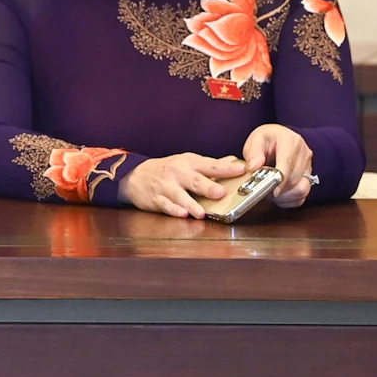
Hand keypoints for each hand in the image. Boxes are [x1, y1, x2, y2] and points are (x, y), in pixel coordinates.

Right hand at [118, 153, 246, 217]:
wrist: (135, 174)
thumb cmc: (167, 169)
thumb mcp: (187, 162)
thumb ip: (211, 165)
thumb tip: (235, 163)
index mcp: (189, 163)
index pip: (211, 165)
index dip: (227, 168)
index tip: (242, 170)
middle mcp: (177, 173)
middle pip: (195, 180)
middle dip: (207, 187)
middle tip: (220, 193)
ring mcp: (166, 186)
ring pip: (179, 195)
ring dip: (190, 204)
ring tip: (201, 213)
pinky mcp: (156, 198)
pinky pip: (165, 205)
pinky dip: (173, 209)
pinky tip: (181, 214)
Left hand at [243, 124, 314, 207]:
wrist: (277, 139)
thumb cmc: (266, 139)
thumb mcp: (255, 141)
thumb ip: (253, 154)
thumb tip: (254, 167)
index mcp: (290, 140)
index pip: (287, 163)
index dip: (279, 179)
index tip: (271, 191)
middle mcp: (304, 153)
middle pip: (294, 179)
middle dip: (277, 188)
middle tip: (262, 190)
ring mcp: (309, 166)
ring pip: (301, 189)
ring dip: (284, 196)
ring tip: (270, 193)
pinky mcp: (310, 177)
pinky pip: (303, 195)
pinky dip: (290, 199)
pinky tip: (278, 196)